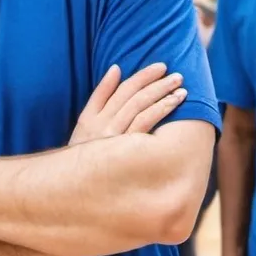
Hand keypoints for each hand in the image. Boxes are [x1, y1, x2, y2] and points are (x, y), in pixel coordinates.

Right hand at [69, 62, 185, 144]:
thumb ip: (100, 95)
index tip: (160, 67)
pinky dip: (159, 110)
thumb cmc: (85, 154)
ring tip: (181, 89)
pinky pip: (145, 124)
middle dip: (155, 82)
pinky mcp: (125, 151)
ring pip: (140, 107)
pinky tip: (173, 104)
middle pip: (132, 96)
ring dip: (161, 95)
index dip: (142, 76)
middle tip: (177, 75)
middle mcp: (102, 125)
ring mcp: (113, 138)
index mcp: (92, 117)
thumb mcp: (85, 124)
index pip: (121, 89)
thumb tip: (116, 68)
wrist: (74, 187)